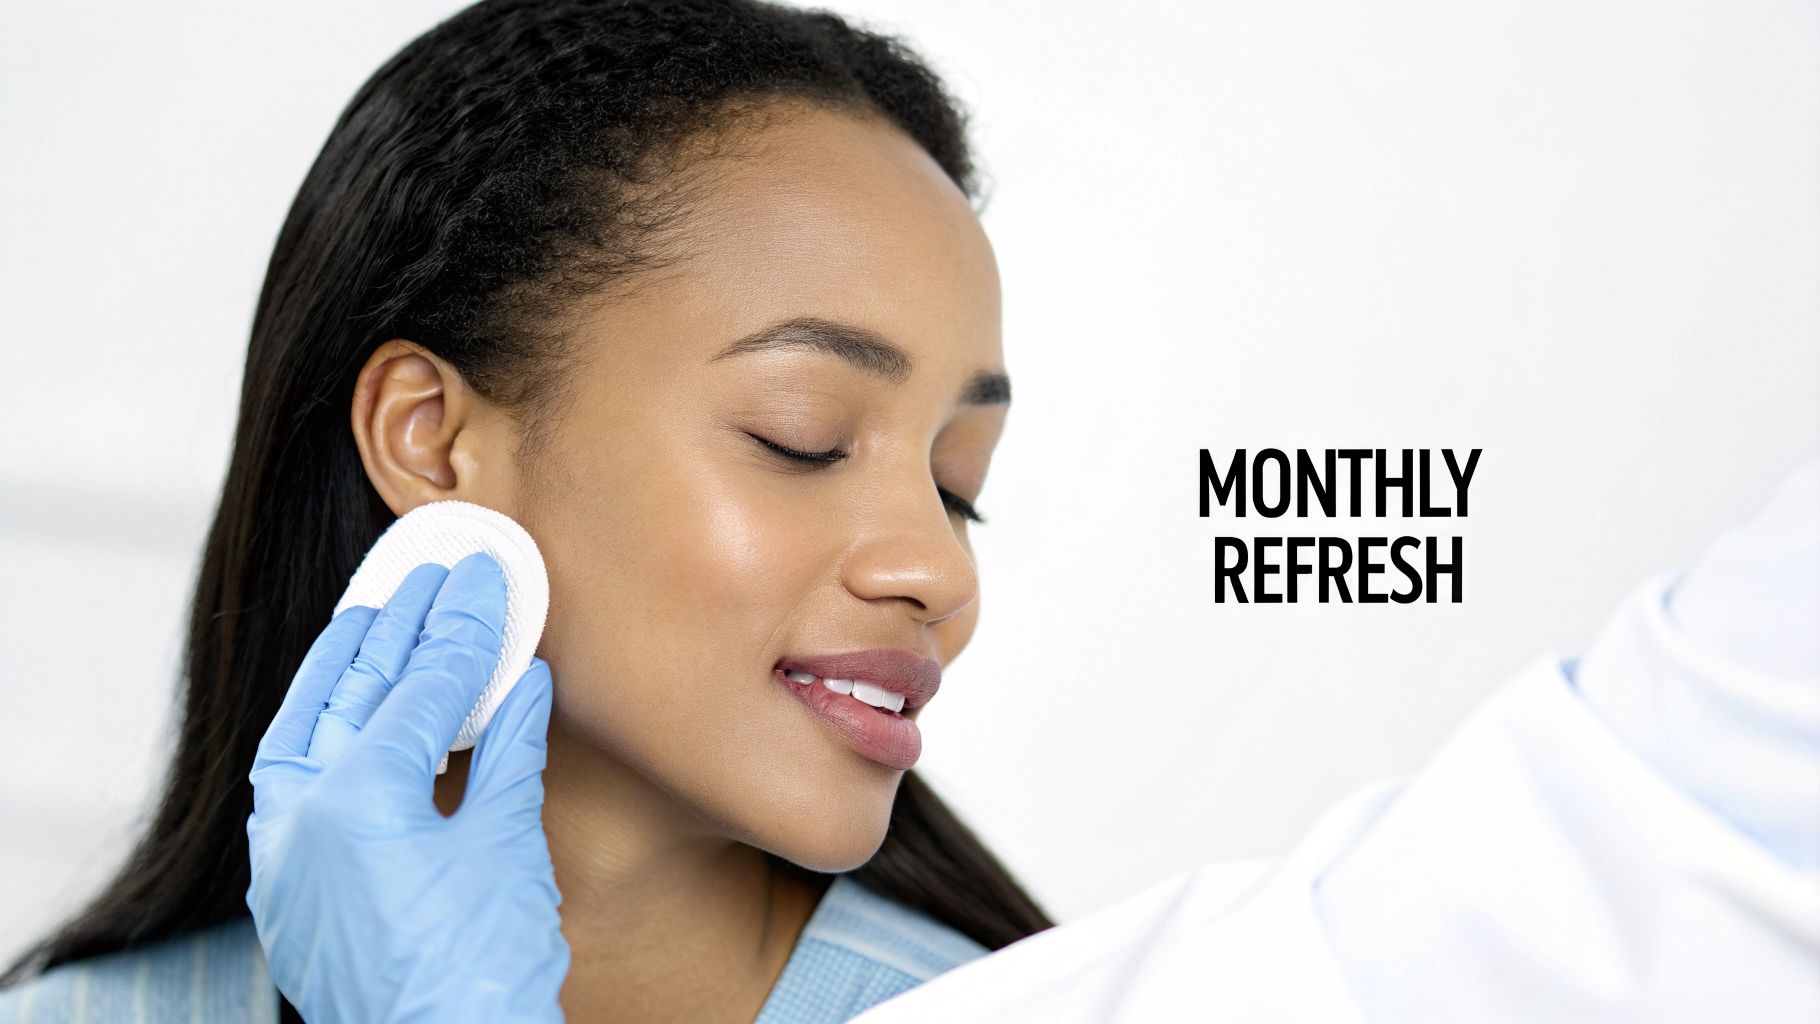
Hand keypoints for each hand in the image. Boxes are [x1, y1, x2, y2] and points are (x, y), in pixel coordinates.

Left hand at [246, 551, 568, 1022]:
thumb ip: (509, 755)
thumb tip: (524, 684)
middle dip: (402, 628)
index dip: (462, 625)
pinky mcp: (288, 893)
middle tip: (436, 576)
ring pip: (305, 733)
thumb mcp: (506, 847)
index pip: (421, 684)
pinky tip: (354, 709)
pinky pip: (295, 785)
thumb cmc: (484, 974)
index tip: (483, 576)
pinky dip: (326, 735)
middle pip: (355, 693)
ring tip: (380, 619)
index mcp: (356, 797)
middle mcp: (301, 819)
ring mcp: (284, 859)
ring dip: (344, 671)